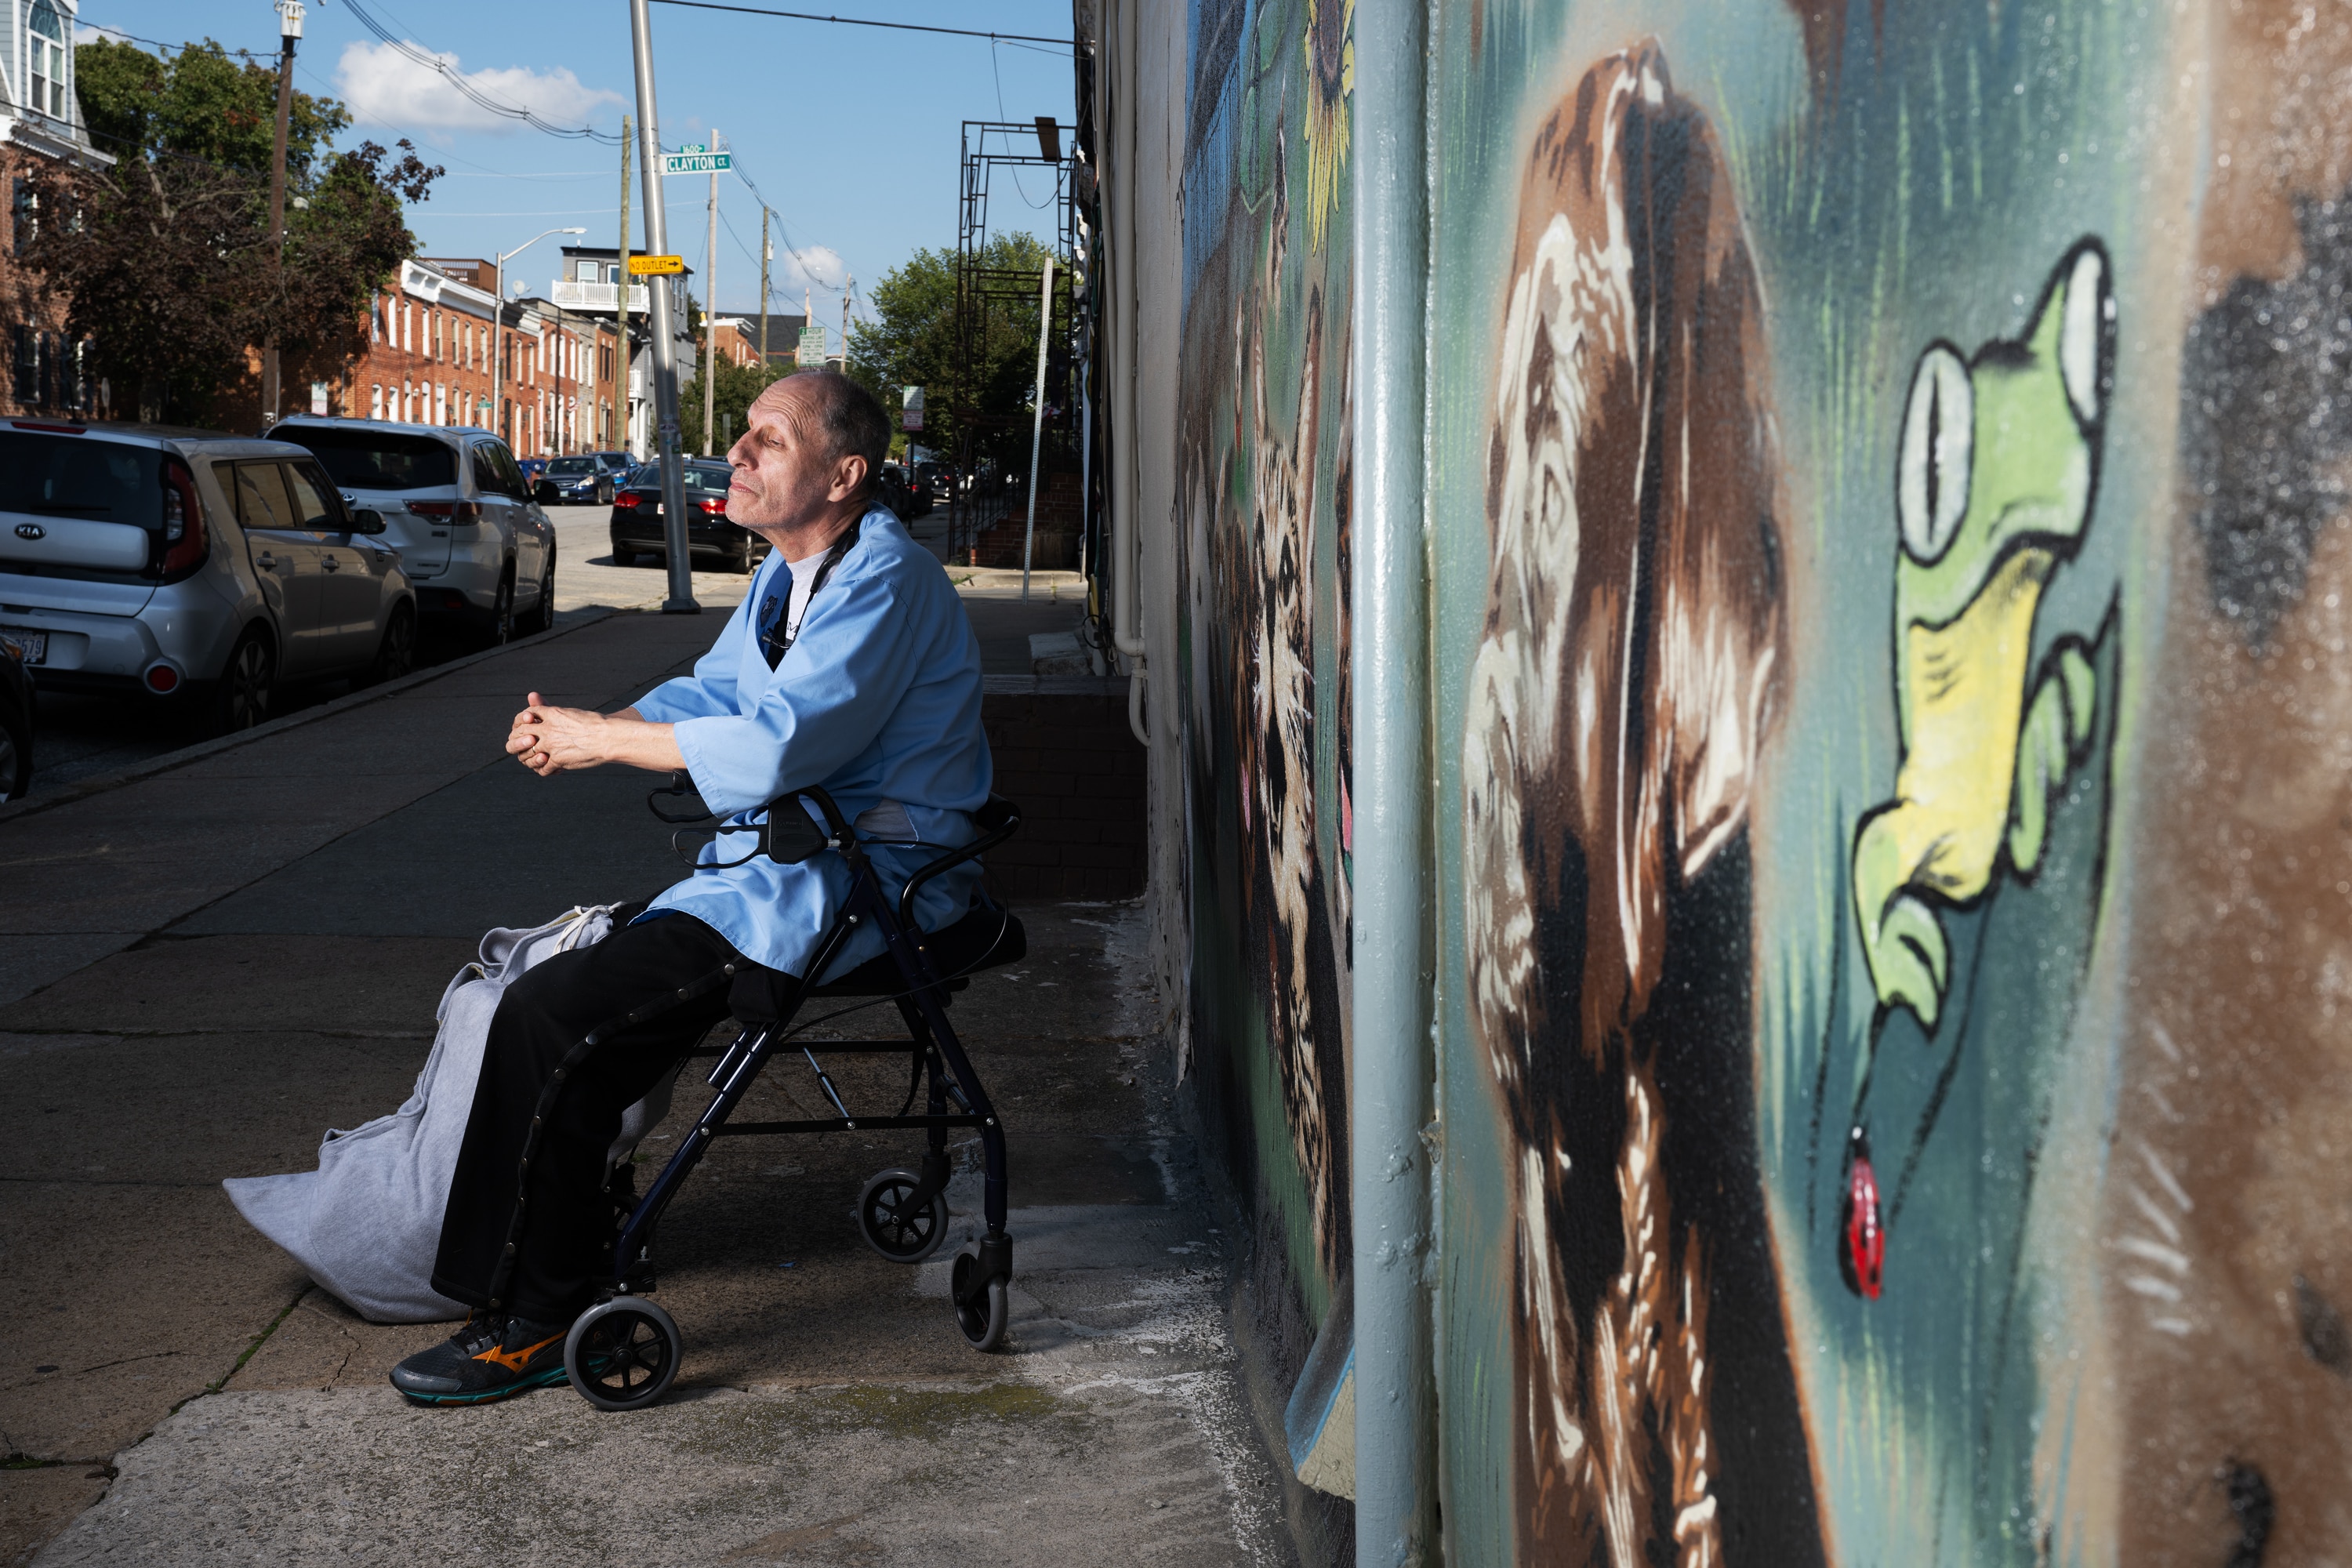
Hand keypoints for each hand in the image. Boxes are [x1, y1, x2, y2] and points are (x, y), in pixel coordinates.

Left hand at [507, 695, 681, 776]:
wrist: (609, 737)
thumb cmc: (594, 724)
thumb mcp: (569, 712)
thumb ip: (549, 709)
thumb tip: (532, 696)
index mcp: (551, 714)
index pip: (523, 716)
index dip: (520, 723)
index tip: (526, 729)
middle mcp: (547, 729)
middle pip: (519, 736)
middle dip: (517, 743)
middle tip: (525, 747)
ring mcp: (551, 746)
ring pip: (527, 756)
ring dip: (530, 760)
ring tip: (540, 761)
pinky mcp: (558, 760)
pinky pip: (542, 769)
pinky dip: (546, 771)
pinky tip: (554, 769)